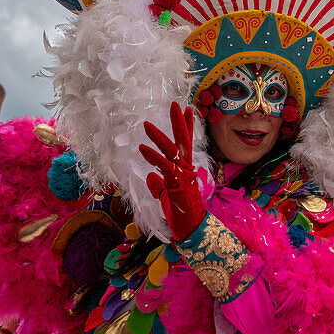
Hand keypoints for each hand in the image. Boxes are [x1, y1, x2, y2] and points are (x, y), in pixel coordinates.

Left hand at [139, 103, 204, 241]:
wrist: (191, 229)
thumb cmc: (181, 213)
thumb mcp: (166, 196)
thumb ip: (159, 184)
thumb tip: (151, 175)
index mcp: (185, 169)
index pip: (185, 144)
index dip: (186, 126)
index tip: (187, 109)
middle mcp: (187, 169)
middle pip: (183, 141)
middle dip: (178, 122)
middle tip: (175, 104)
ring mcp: (183, 175)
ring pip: (171, 151)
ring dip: (158, 136)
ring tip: (146, 124)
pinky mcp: (177, 184)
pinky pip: (164, 167)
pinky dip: (152, 156)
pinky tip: (142, 147)